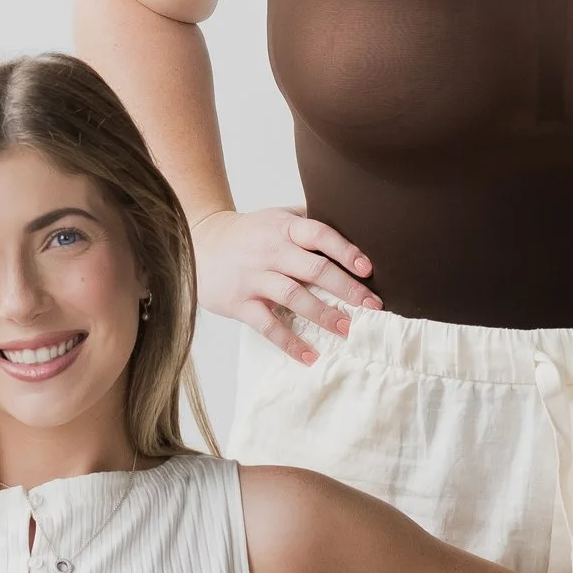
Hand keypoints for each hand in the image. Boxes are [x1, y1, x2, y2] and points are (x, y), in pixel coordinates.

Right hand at [194, 204, 378, 362]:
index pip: (320, 235)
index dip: (345, 251)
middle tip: (372, 307)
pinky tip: (309, 355)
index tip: (368, 269)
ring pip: (293, 296)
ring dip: (323, 314)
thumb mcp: (277, 217)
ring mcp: (254, 277)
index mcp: (284, 228)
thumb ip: (309, 220)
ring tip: (346, 329)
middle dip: (346, 288)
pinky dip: (289, 342)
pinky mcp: (239, 302)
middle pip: (313, 269)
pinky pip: (267, 325)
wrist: (200, 243)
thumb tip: (355, 226)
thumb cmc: (249, 234)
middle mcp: (270, 251)